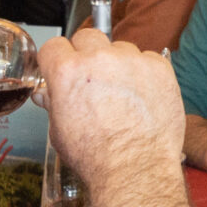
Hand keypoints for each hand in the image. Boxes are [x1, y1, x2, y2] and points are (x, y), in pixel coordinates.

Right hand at [42, 30, 186, 179]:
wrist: (136, 169)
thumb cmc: (96, 156)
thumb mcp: (60, 131)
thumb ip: (54, 104)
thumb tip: (47, 93)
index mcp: (67, 72)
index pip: (54, 46)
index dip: (56, 59)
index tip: (62, 66)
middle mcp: (99, 59)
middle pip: (88, 37)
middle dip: (87, 54)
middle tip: (93, 78)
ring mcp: (131, 60)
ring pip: (120, 48)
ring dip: (118, 63)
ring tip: (123, 94)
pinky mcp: (159, 67)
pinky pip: (147, 59)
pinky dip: (145, 73)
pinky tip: (142, 97)